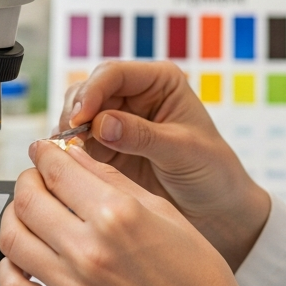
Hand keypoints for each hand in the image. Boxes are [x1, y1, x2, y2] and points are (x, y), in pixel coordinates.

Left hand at [0, 140, 258, 285]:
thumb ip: (111, 179)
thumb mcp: (162, 211)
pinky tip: (26, 255)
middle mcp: (90, 251)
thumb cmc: (195, 273)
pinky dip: (9, 266)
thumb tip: (74, 156)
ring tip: (30, 212)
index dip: (43, 153)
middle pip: (29, 200)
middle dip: (28, 179)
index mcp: (117, 216)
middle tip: (37, 177)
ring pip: (12, 239)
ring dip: (15, 217)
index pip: (58, 171)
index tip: (42, 150)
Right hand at [58, 61, 269, 268]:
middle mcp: (134, 96)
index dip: (92, 91)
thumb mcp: (183, 151)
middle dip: (75, 111)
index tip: (80, 118)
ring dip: (68, 132)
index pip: (115, 74)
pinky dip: (69, 152)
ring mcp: (117, 122)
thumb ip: (142, 136)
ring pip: (77, 115)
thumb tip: (101, 123)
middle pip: (89, 90)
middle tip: (67, 139)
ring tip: (67, 153)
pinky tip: (67, 165)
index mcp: (159, 82)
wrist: (217, 211)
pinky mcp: (106, 149)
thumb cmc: (213, 172)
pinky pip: (78, 144)